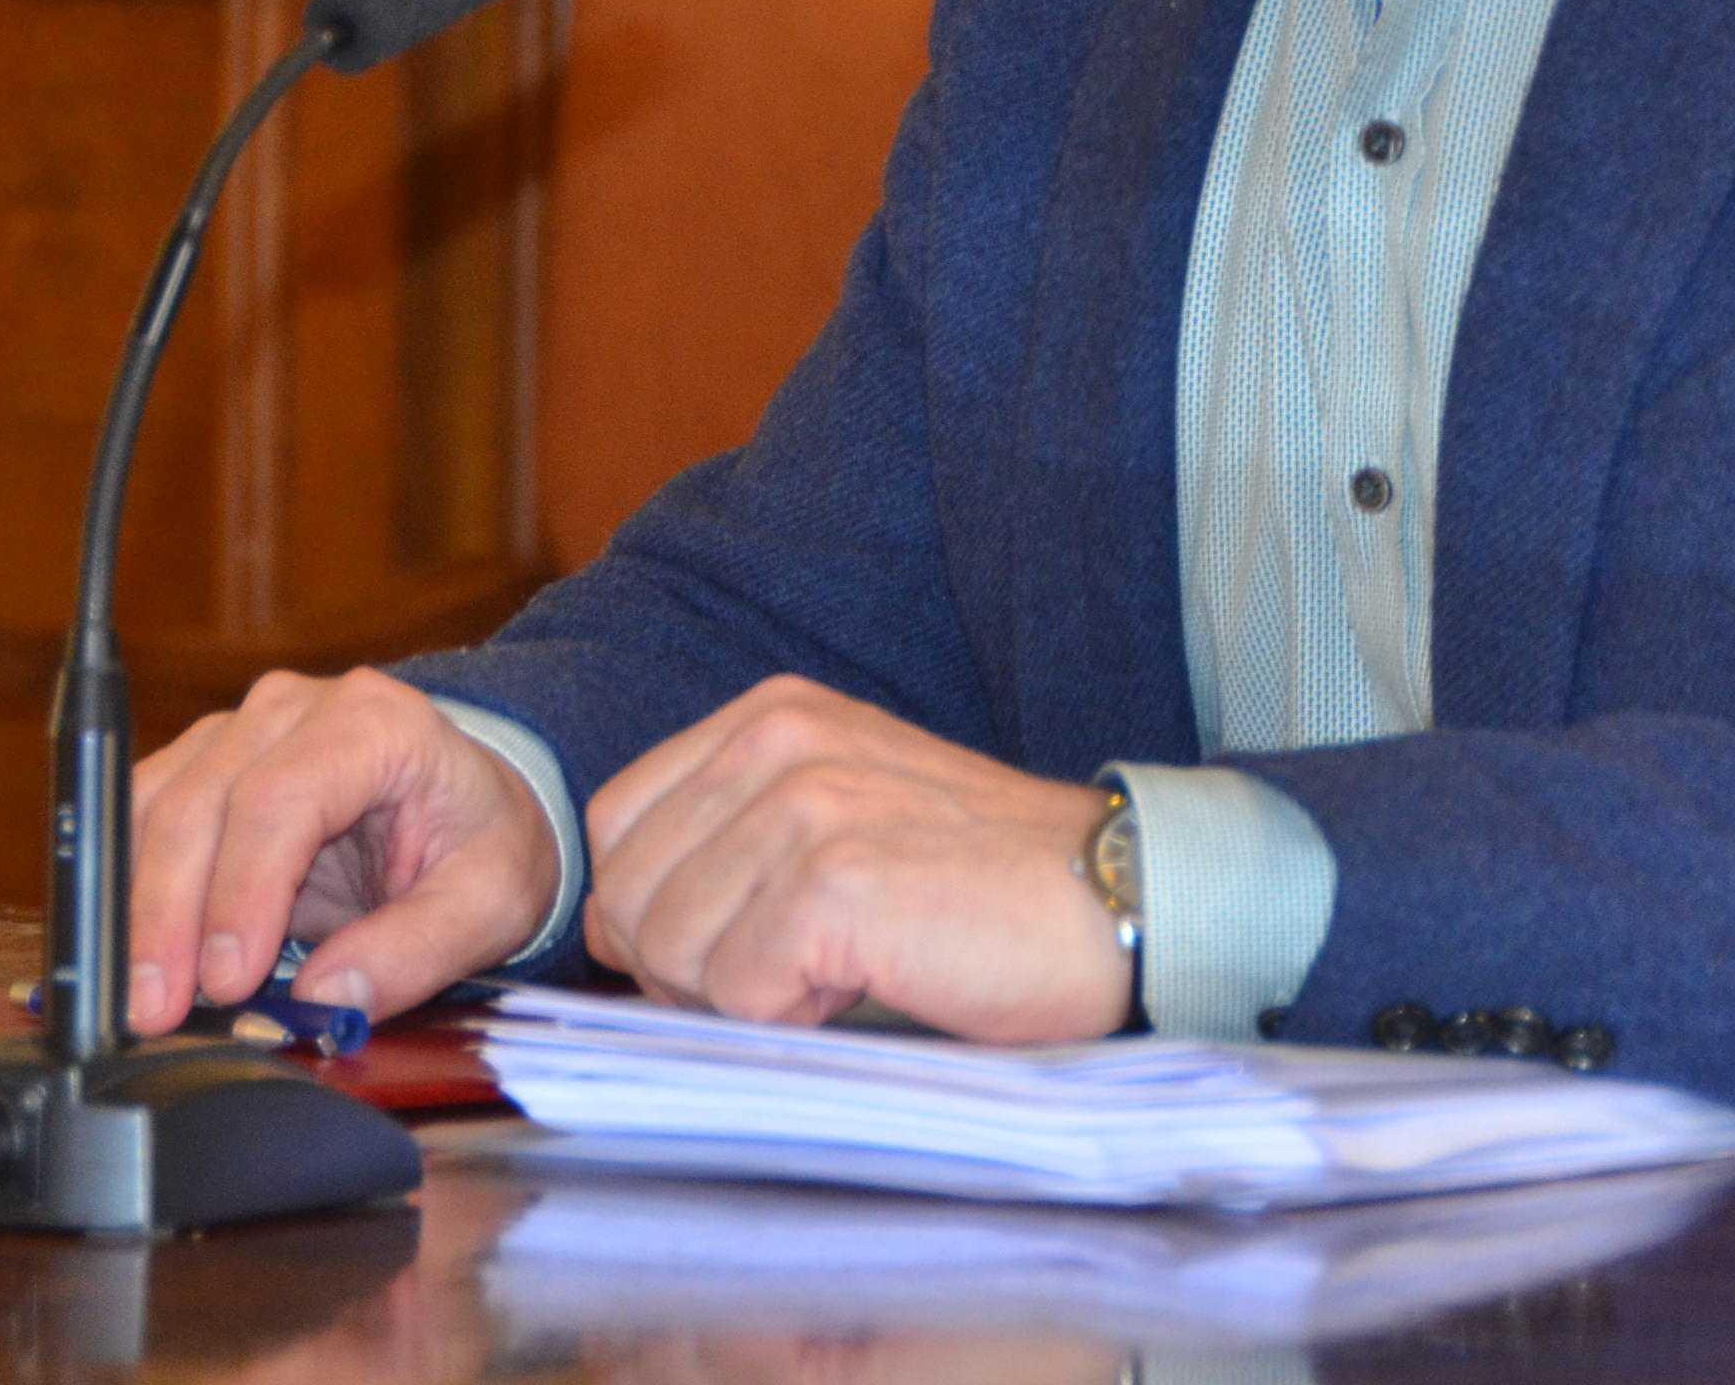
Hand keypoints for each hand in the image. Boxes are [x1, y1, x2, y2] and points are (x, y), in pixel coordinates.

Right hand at [120, 665, 562, 1034]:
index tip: (227, 978)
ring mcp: (238, 730)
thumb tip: (328, 998)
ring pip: (154, 806)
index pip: (281, 798)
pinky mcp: (203, 764)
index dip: (242, 891)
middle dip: (169, 915)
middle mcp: (294, 710)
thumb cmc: (482, 839)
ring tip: (137, 998)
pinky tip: (129, 953)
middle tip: (156, 1010)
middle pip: (202, 803)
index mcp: (373, 724)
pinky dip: (128, 887)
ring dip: (136, 906)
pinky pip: (141, 817)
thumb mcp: (489, 902)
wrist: (473, 802)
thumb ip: (417, 950)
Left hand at [582, 675, 1128, 1041]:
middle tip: (806, 970)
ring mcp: (804, 807)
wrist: (1118, 901)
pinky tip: (873, 982)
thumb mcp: (841, 822)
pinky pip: (734, 994)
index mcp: (772, 715)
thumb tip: (617, 933)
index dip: (659, 912)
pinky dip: (793, 1019)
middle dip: (693, 968)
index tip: (751, 940)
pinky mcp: (833, 883)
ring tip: (850, 968)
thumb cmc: (981, 886)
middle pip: (630, 897)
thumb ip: (729, 847)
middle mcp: (778, 741)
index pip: (616, 827)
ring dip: (746, 997)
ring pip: (670, 954)